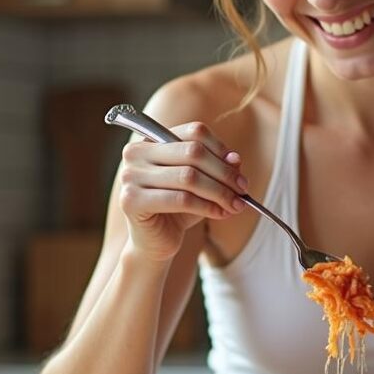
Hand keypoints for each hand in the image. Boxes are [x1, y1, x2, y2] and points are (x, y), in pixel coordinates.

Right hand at [117, 121, 247, 261]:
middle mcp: (136, 153)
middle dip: (224, 173)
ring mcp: (130, 176)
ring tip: (236, 205)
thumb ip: (218, 167)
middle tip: (243, 189)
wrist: (155, 242)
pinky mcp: (131, 201)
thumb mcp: (203, 184)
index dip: (221, 149)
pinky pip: (180, 199)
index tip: (238, 170)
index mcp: (152, 140)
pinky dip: (206, 206)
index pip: (194, 132)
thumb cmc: (179, 208)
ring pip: (189, 177)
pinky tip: (219, 213)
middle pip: (193, 152)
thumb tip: (235, 159)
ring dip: (219, 192)